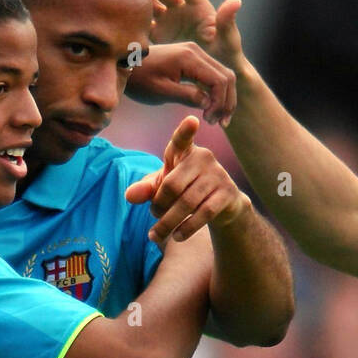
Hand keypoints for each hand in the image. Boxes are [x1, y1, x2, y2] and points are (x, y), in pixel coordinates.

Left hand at [124, 116, 248, 245]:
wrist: (222, 206)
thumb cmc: (186, 190)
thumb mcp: (163, 188)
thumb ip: (146, 189)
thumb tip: (129, 195)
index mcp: (185, 152)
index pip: (182, 140)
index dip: (185, 131)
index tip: (192, 121)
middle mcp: (204, 158)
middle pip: (172, 185)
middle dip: (158, 205)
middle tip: (154, 216)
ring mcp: (218, 175)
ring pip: (187, 203)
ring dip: (168, 223)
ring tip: (157, 234)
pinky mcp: (227, 194)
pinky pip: (203, 214)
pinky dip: (187, 228)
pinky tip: (177, 237)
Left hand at [127, 41, 235, 125]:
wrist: (125, 64)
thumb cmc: (139, 80)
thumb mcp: (161, 91)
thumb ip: (186, 96)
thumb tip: (209, 103)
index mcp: (189, 58)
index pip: (219, 80)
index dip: (220, 103)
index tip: (210, 121)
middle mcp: (196, 51)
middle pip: (226, 76)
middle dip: (226, 101)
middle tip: (219, 123)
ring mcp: (195, 52)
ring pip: (222, 75)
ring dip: (224, 97)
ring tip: (217, 120)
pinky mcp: (192, 58)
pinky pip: (212, 74)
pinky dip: (216, 91)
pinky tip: (211, 109)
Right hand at [138, 0, 244, 73]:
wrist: (214, 79)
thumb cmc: (226, 57)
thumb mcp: (228, 41)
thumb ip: (227, 22)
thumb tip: (235, 1)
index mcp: (198, 7)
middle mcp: (182, 11)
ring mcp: (169, 24)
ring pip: (151, 5)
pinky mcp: (160, 37)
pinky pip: (144, 25)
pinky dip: (133, 21)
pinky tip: (118, 17)